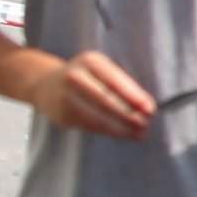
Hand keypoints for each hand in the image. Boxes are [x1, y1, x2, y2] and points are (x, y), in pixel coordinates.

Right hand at [30, 51, 155, 140]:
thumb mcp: (102, 71)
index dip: (132, 96)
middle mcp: (74, 77)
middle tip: (146, 125)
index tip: (150, 109)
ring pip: (96, 116)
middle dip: (127, 114)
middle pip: (104, 100)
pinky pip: (89, 126)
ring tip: (139, 134)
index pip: (114, 81)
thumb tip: (147, 108)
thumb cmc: (88, 77)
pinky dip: (109, 132)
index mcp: (90, 61)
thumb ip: (124, 85)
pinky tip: (123, 135)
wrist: (46, 84)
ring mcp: (64, 97)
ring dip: (120, 128)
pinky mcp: (61, 116)